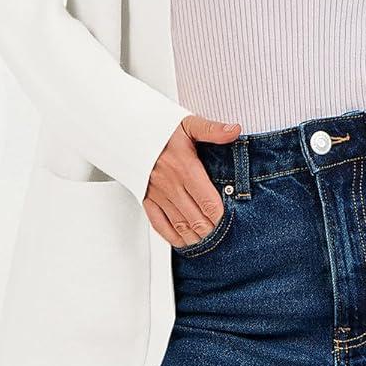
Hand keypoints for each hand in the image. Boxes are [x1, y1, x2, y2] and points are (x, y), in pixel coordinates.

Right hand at [143, 114, 242, 247]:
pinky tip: (182, 241)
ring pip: (179, 224)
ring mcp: (158, 194)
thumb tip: (234, 131)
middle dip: (211, 230)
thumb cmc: (161, 128)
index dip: (221, 216)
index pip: (208, 201)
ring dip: (194, 236)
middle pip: (196, 218)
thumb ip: (213, 130)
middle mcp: (171, 184)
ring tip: (206, 240)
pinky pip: (158, 223)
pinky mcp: (146, 198)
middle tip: (222, 234)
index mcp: (185, 168)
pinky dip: (171, 236)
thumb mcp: (189, 124)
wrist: (130, 130)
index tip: (230, 220)